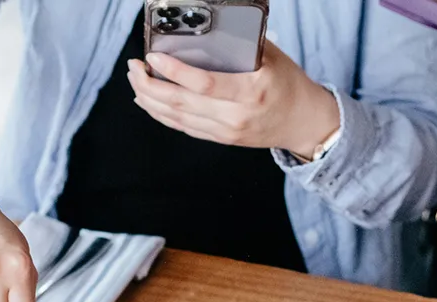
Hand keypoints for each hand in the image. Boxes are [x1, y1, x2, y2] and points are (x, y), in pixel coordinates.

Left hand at [129, 42, 340, 159]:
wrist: (302, 121)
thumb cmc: (287, 83)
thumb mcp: (271, 56)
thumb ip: (239, 45)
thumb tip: (205, 28)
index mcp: (250, 91)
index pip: (204, 84)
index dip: (173, 72)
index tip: (153, 57)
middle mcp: (236, 115)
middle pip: (182, 103)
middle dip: (150, 84)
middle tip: (134, 67)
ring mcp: (227, 131)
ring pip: (177, 118)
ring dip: (150, 99)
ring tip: (135, 81)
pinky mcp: (221, 139)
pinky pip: (184, 127)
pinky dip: (161, 115)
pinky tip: (148, 101)